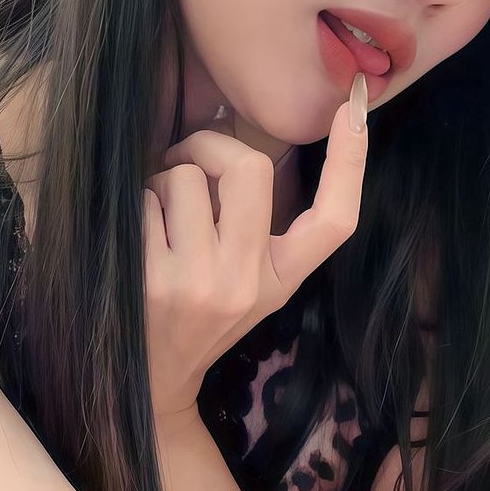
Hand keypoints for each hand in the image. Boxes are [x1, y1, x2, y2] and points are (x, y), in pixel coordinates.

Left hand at [143, 76, 367, 426]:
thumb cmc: (199, 314)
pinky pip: (143, 201)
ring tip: (159, 218)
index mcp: (282, 278)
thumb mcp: (251, 284)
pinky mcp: (150, 283)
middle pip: (248, 169)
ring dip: (161, 182)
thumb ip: (257, 226)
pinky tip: (137, 241)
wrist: (148, 382)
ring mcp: (199, 284)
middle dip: (208, 146)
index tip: (354, 108)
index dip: (350, 161)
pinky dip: (135, 206)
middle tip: (187, 161)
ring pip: (182, 178)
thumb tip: (238, 145)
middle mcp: (247, 282)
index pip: (335, 221)